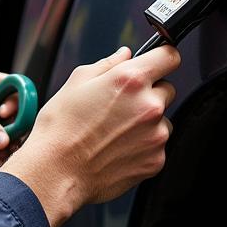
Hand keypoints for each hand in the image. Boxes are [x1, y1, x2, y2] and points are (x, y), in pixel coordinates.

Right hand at [2, 45, 179, 226]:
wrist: (57, 171)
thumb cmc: (61, 128)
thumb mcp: (77, 82)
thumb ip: (108, 64)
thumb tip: (124, 55)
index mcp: (131, 80)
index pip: (169, 57)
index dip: (161, 58)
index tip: (156, 63)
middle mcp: (149, 106)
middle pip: (167, 89)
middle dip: (149, 92)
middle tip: (121, 104)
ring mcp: (156, 136)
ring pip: (163, 120)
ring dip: (148, 121)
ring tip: (116, 130)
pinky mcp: (156, 160)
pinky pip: (158, 145)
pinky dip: (143, 145)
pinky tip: (118, 147)